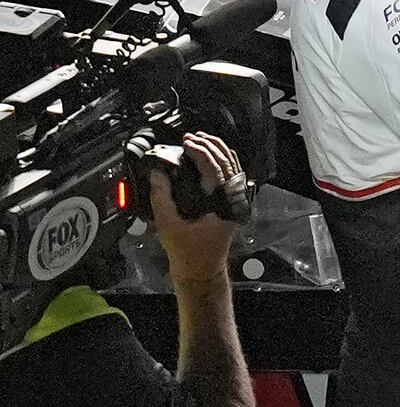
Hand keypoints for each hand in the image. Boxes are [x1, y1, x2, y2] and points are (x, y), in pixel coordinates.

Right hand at [152, 133, 239, 283]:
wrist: (201, 269)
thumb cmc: (187, 251)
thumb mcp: (168, 224)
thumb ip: (161, 197)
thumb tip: (158, 173)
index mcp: (220, 204)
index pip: (215, 169)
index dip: (201, 152)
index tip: (187, 143)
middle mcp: (233, 200)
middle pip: (226, 164)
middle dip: (209, 146)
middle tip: (191, 137)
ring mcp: (236, 201)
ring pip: (232, 167)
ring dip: (218, 151)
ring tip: (201, 139)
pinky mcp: (233, 203)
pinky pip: (232, 176)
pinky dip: (224, 161)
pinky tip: (213, 154)